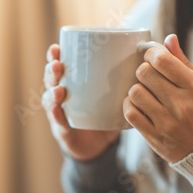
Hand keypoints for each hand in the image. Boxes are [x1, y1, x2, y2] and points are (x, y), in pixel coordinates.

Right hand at [42, 44, 119, 161]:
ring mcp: (59, 112)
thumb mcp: (112, 94)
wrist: (99, 144)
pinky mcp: (63, 129)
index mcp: (71, 81)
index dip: (54, 56)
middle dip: (51, 71)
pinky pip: (58, 121)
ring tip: (59, 89)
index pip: (58, 64)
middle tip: (57, 65)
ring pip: (49, 99)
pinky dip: (56, 115)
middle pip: (50, 79)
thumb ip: (123, 80)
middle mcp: (60, 94)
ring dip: (52, 93)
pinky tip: (57, 110)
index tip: (56, 47)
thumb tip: (143, 60)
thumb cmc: (104, 112)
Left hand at [123, 34, 192, 162]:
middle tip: (148, 76)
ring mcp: (167, 122)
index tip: (151, 58)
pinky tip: (138, 105)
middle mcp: (181, 104)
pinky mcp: (154, 137)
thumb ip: (182, 61)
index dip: (151, 54)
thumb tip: (168, 38)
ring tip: (144, 92)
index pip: (162, 60)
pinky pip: (130, 113)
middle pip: (145, 73)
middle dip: (143, 70)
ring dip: (136, 89)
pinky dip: (129, 106)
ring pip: (135, 93)